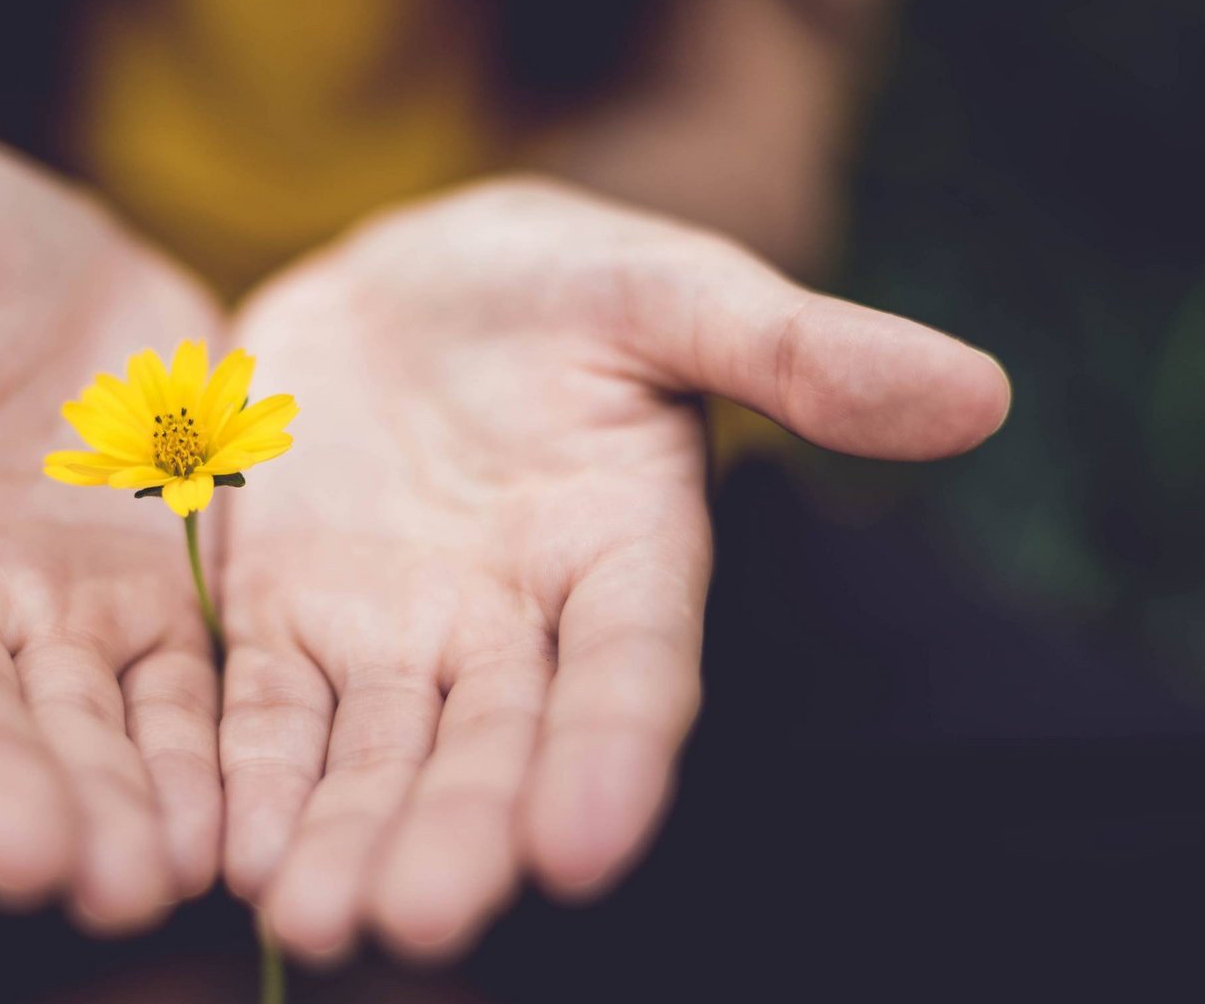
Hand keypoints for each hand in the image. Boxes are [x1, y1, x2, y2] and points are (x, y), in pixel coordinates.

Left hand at [218, 178, 1009, 961]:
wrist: (402, 283)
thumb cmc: (555, 282)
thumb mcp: (665, 288)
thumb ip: (796, 347)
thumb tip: (978, 392)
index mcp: (624, 554)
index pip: (631, 671)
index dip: (612, 756)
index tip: (583, 847)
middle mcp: (513, 626)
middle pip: (491, 746)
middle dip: (457, 834)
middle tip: (414, 923)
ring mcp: (393, 634)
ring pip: (374, 754)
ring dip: (344, 836)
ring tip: (310, 916)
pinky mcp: (285, 620)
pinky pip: (265, 710)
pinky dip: (249, 775)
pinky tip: (226, 848)